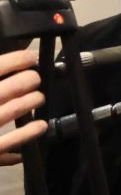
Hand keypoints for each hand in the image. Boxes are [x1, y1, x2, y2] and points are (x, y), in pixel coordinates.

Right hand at [0, 49, 46, 164]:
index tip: (29, 57)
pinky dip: (27, 132)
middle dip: (27, 80)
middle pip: (7, 88)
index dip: (15, 60)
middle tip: (34, 78)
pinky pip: (9, 141)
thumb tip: (12, 53)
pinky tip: (40, 125)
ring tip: (38, 97)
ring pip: (12, 110)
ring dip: (31, 101)